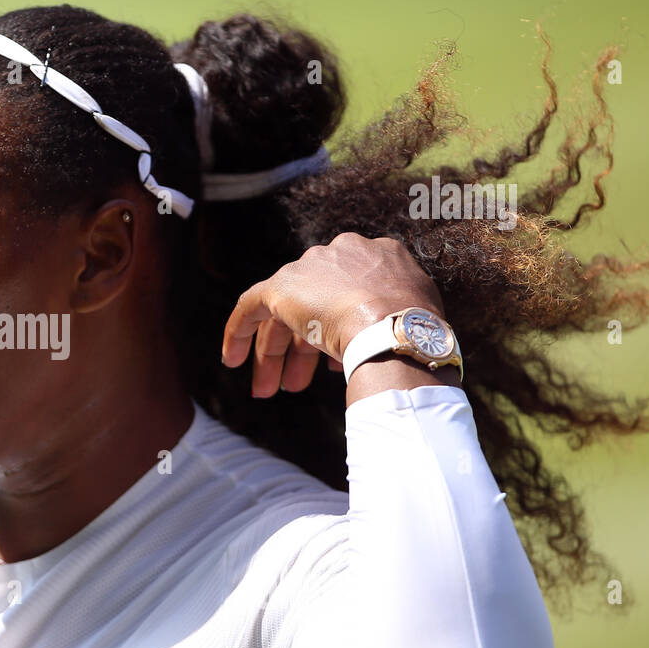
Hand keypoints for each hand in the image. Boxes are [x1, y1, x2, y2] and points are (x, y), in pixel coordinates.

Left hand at [220, 232, 446, 398]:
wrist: (394, 327)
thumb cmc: (415, 331)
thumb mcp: (416, 313)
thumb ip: (395, 315)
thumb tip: (385, 338)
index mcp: (374, 256)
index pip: (346, 297)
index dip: (337, 332)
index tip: (336, 365)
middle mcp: (338, 255)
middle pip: (311, 305)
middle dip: (302, 350)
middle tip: (294, 386)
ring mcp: (309, 269)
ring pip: (283, 314)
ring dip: (275, 354)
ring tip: (268, 391)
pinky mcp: (280, 287)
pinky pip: (250, 307)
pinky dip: (239, 333)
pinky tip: (232, 360)